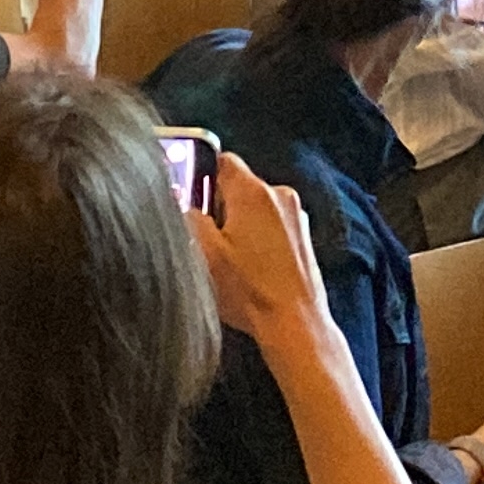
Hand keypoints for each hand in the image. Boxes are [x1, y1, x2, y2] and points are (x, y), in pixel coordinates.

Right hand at [191, 154, 335, 347]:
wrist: (295, 322)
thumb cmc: (248, 290)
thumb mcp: (204, 254)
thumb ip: (188, 218)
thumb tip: (180, 200)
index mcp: (253, 191)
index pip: (222, 161)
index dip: (201, 175)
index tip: (189, 198)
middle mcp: (279, 194)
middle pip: (239, 185)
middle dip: (219, 206)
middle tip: (207, 238)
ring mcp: (295, 215)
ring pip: (255, 206)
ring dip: (239, 223)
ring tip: (230, 259)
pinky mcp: (303, 236)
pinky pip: (272, 224)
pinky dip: (259, 237)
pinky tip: (251, 267)